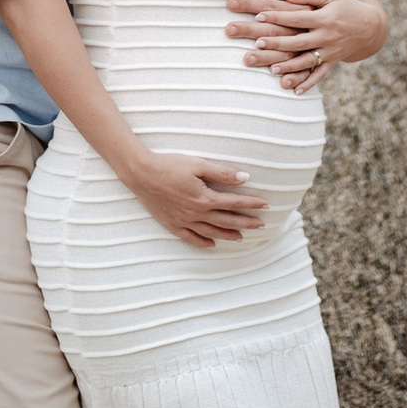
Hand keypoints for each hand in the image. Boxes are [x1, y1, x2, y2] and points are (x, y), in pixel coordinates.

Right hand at [125, 149, 268, 248]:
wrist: (141, 173)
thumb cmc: (169, 165)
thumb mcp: (197, 164)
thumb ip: (221, 173)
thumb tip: (245, 178)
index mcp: (205, 198)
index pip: (234, 203)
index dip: (251, 204)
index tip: (266, 205)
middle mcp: (197, 213)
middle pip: (227, 221)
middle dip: (246, 222)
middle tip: (261, 225)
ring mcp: (184, 221)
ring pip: (212, 232)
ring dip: (229, 235)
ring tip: (242, 237)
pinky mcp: (172, 224)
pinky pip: (191, 238)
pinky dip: (203, 242)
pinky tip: (212, 243)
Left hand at [227, 0, 385, 92]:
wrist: (370, 26)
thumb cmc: (345, 6)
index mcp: (324, 18)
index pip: (297, 18)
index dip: (278, 17)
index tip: (259, 16)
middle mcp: (327, 36)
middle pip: (298, 41)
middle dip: (278, 43)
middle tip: (258, 42)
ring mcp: (330, 51)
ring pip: (307, 61)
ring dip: (289, 66)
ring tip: (271, 69)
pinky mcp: (333, 61)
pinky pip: (320, 75)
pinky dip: (309, 83)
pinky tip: (295, 91)